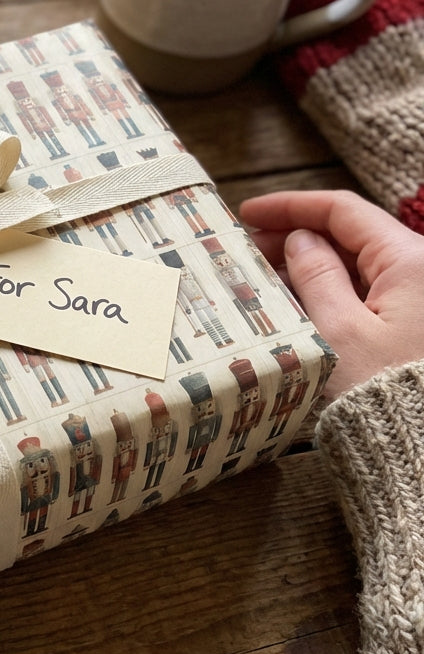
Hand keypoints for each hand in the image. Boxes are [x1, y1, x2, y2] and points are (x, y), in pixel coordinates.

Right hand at [240, 190, 423, 399]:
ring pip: (356, 265)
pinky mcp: (414, 324)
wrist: (421, 447)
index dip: (291, 207)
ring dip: (309, 267)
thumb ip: (314, 275)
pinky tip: (294, 302)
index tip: (249, 213)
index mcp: (410, 260)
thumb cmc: (384, 392)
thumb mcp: (337, 330)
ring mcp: (420, 298)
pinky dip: (329, 291)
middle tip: (246, 251)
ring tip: (262, 279)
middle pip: (350, 236)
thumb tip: (300, 241)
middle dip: (296, 238)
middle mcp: (422, 270)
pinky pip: (367, 292)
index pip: (342, 211)